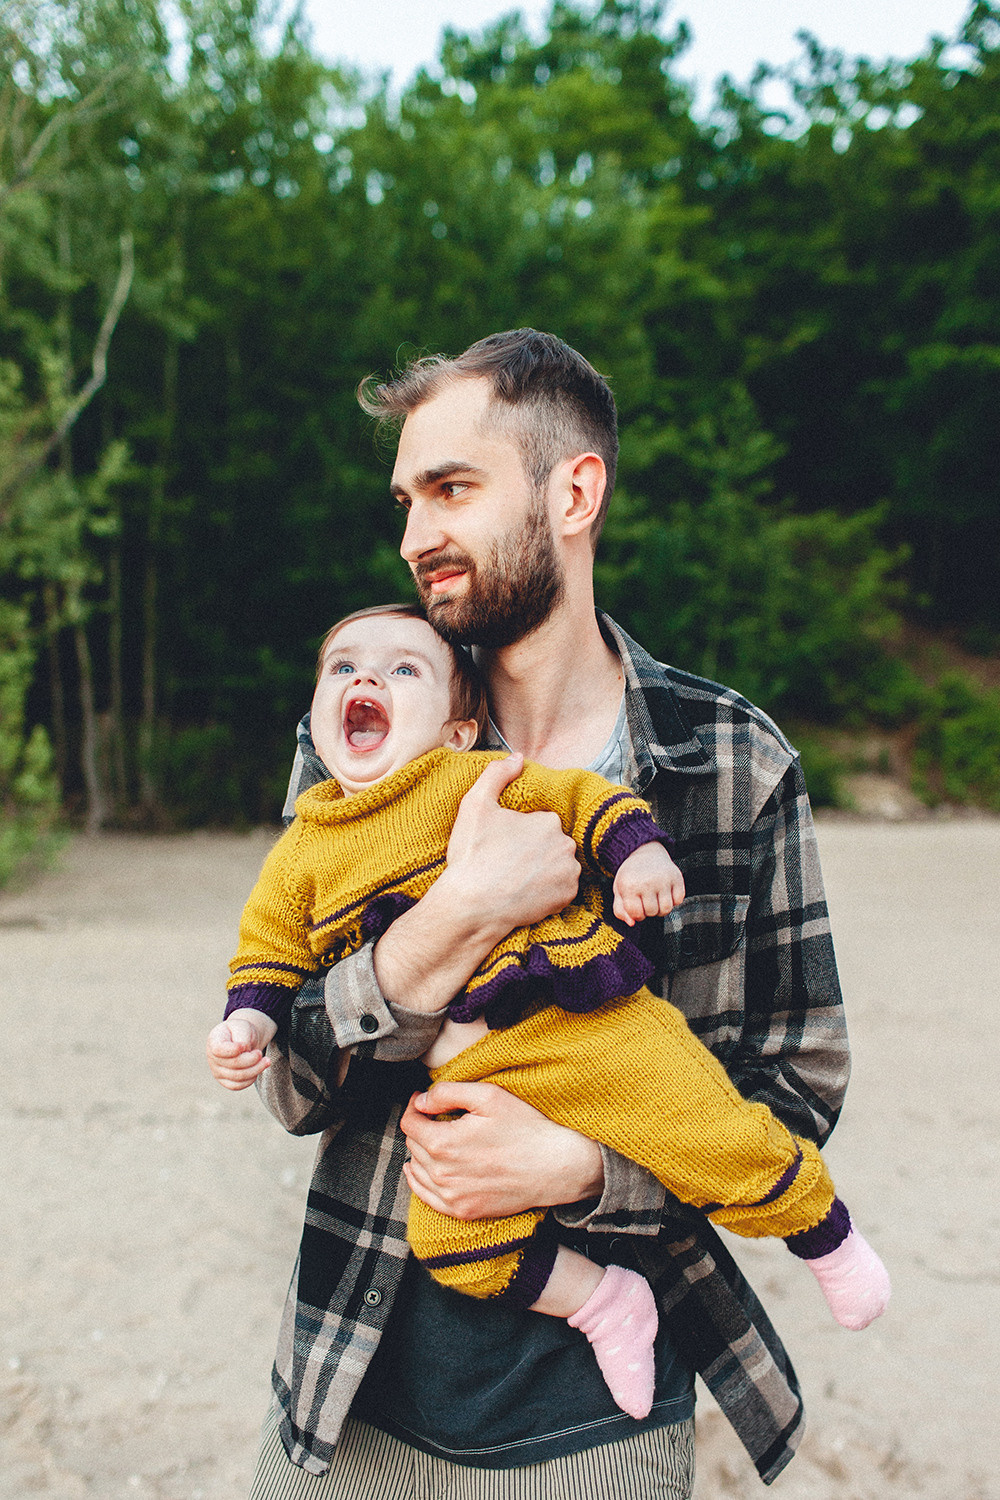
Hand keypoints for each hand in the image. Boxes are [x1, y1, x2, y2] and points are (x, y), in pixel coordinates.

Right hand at [206, 1009, 276, 1090]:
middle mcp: (212, 1058)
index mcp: (214, 1040)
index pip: (219, 1050)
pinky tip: (258, 1069)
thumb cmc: (240, 1031)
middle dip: (251, 1059)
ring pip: (238, 1077)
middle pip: (233, 1064)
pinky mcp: (224, 1081)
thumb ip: (242, 1038)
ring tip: (266, 1061)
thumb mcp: (242, 1026)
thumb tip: (246, 1052)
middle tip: (260, 1053)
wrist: (241, 1039)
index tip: (244, 1045)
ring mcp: (217, 1071)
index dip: (234, 1050)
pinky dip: (251, 1079)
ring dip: (256, 1069)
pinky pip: (237, 1085)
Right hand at [372, 753, 581, 1013]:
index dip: (521, 832)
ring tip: (517, 878)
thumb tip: (517, 758)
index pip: (541, 822)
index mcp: (548, 820)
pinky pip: (562, 889)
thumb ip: (497, 774)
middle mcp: (565, 844)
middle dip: (536, 850)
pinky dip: (549, 891)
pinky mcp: (567, 898)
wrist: (471, 906)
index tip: (504, 844)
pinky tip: (526, 892)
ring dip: (545, 870)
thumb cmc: (472, 856)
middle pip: (552, 843)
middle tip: (508, 862)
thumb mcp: (475, 805)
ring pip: (559, 865)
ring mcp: (568, 873)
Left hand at [400, 1081, 603, 1219]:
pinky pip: (425, 1197)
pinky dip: (419, 1181)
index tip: (424, 1100)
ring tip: (436, 1138)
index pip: (410, 1122)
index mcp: (444, 1142)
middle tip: (435, 1116)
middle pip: (412, 1144)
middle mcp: (442, 1173)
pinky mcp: (462, 1211)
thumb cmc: (524, 1128)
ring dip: (420, 1152)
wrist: (555, 1167)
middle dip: (420, 1127)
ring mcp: (451, 1196)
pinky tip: (420, 1169)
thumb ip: (447, 1093)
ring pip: (416, 1169)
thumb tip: (420, 1101)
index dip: (415, 1106)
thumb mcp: (488, 1096)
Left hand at [612, 842, 684, 925]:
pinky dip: (673, 900)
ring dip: (661, 908)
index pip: (636, 914)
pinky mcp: (676, 877)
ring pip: (666, 909)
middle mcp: (647, 882)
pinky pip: (679, 900)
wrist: (644, 851)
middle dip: (648, 910)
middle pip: (652, 913)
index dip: (636, 914)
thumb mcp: (619, 889)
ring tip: (655, 898)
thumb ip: (620, 910)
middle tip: (646, 899)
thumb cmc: (631, 874)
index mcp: (629, 885)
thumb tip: (632, 923)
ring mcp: (663, 879)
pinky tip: (665, 892)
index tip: (636, 906)